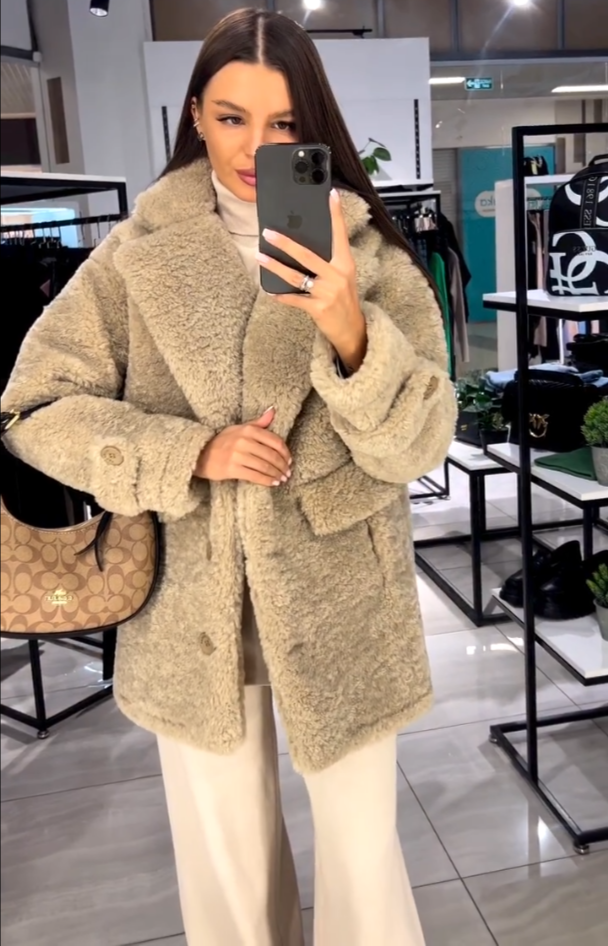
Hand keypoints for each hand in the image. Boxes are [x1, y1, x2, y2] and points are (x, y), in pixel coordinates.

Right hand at [194, 408, 291, 486]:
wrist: (200, 454)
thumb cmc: (223, 442)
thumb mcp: (239, 429)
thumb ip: (258, 423)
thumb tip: (273, 411)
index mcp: (248, 430)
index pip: (275, 441)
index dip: (285, 452)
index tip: (289, 460)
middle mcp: (244, 441)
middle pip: (271, 455)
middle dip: (282, 466)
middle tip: (287, 473)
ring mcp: (238, 455)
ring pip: (265, 466)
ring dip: (277, 474)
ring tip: (282, 479)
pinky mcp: (232, 469)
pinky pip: (255, 476)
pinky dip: (267, 481)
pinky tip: (273, 483)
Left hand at [256, 190, 366, 371]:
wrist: (352, 329)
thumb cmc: (343, 299)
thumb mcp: (342, 276)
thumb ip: (328, 261)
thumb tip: (302, 246)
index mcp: (345, 263)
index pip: (340, 234)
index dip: (335, 214)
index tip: (331, 194)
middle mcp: (337, 275)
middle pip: (307, 254)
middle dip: (285, 243)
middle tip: (268, 233)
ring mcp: (327, 292)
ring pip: (295, 276)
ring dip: (275, 266)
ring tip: (260, 256)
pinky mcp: (318, 308)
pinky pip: (294, 299)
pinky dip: (281, 295)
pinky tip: (270, 290)